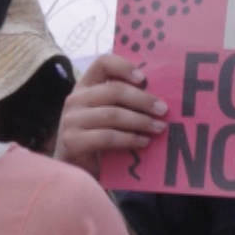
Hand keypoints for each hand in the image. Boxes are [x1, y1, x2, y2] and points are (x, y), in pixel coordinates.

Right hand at [53, 53, 167, 178]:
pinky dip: (129, 139)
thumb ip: (123, 103)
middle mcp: (75, 99)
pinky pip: (107, 136)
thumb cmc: (97, 140)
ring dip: (140, 121)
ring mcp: (71, 120)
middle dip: (143, 100)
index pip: (102, 63)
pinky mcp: (72, 141)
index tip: (144, 79)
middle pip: (113, 91)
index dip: (124, 67)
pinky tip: (144, 142)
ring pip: (112, 114)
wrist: (75, 170)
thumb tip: (159, 99)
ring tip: (158, 128)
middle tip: (163, 110)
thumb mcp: (108, 115)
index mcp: (85, 86)